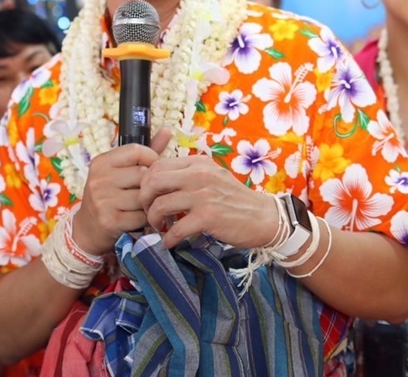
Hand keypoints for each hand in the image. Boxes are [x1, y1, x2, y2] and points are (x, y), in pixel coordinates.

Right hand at [71, 130, 169, 254]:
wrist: (87, 229)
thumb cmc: (110, 195)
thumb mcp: (121, 171)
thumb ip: (146, 152)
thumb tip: (167, 129)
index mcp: (101, 162)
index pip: (136, 151)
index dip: (151, 159)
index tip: (152, 169)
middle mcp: (99, 179)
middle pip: (143, 175)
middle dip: (150, 185)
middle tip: (147, 192)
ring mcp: (102, 200)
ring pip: (144, 197)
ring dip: (148, 204)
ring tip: (143, 206)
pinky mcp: (109, 221)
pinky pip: (141, 216)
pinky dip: (144, 219)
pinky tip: (138, 219)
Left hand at [139, 154, 277, 248]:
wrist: (264, 217)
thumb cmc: (235, 200)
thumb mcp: (212, 177)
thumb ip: (189, 175)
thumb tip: (159, 183)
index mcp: (198, 163)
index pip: (157, 165)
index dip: (146, 183)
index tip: (149, 198)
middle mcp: (198, 175)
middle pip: (152, 181)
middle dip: (143, 200)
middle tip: (148, 212)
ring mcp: (203, 196)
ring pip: (160, 205)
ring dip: (153, 221)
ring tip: (159, 228)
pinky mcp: (208, 217)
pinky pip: (175, 229)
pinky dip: (167, 239)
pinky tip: (169, 243)